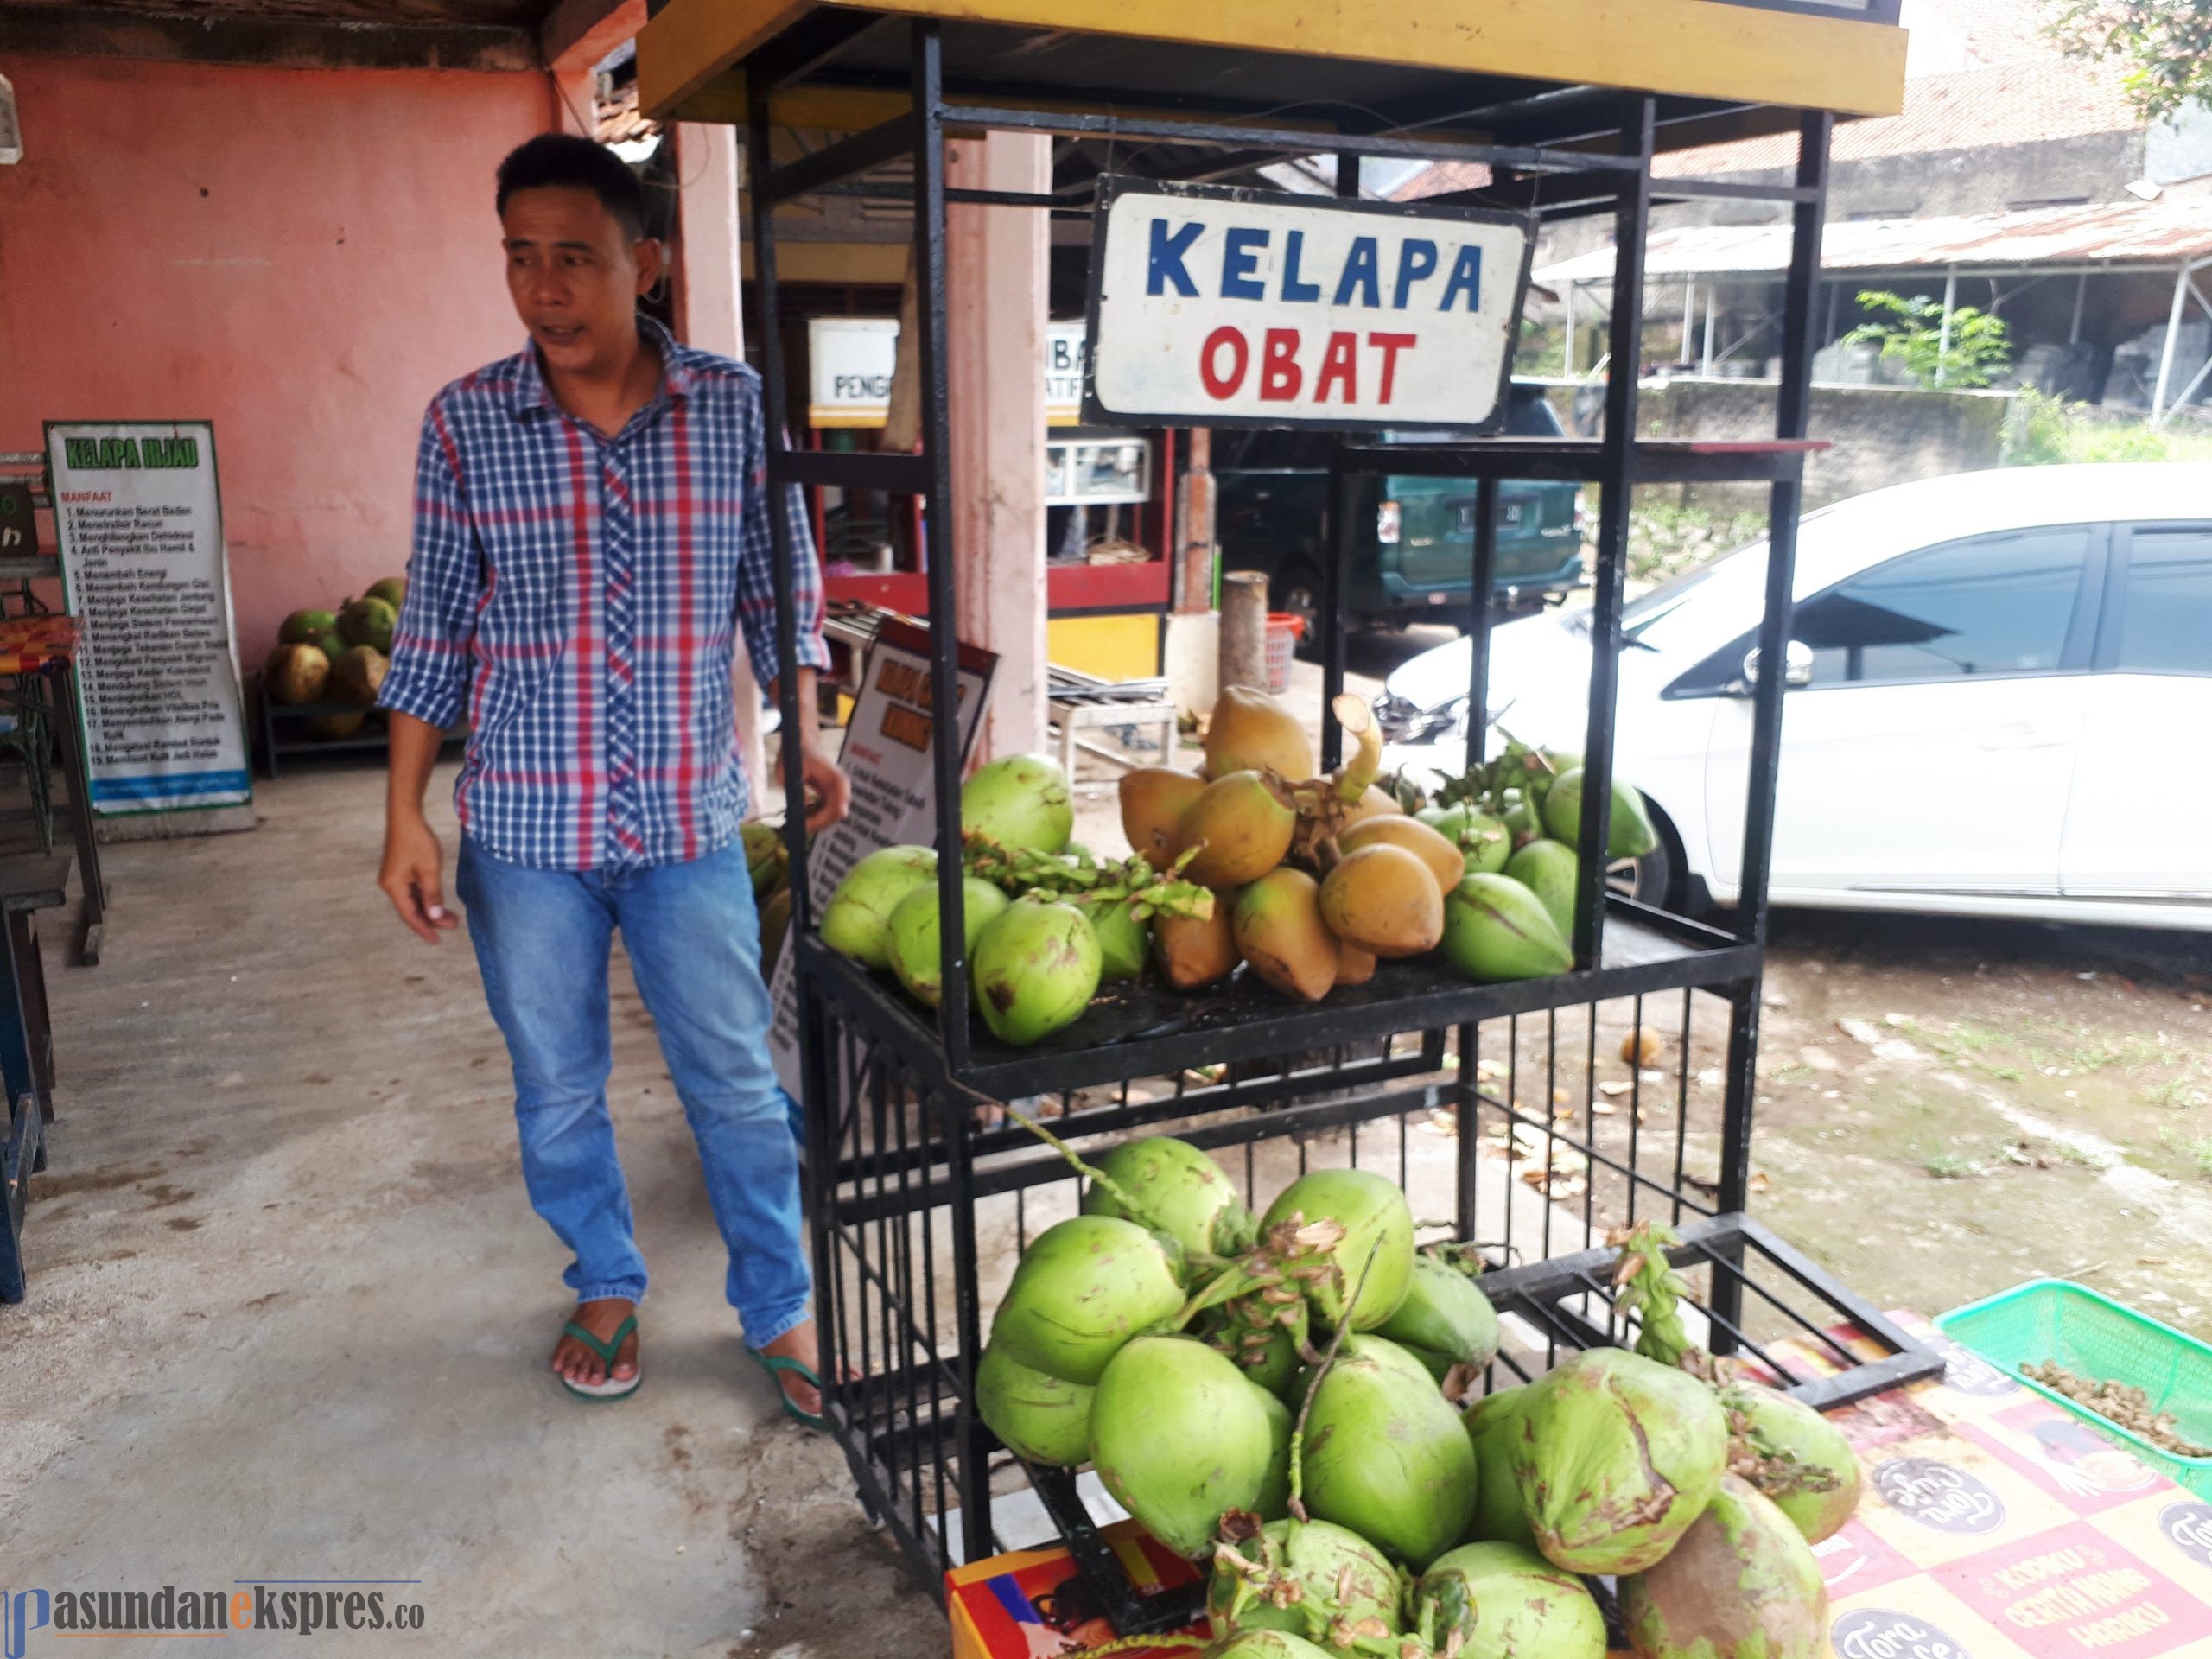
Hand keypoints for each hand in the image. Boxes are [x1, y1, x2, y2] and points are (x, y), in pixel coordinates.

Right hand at [380, 811, 458, 943]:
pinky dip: (427, 898)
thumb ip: (432, 894)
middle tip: (454, 924)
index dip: (424, 929)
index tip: (437, 940)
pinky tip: (440, 903)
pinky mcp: (400, 872)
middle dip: (432, 919)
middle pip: (412, 909)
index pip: (410, 915)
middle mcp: (390, 885)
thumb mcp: (429, 869)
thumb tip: (435, 916)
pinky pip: (413, 891)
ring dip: (431, 909)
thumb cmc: (417, 840)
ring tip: (452, 916)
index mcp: (393, 886)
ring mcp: (394, 878)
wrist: (406, 816)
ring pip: (414, 901)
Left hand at [798, 744, 849, 835]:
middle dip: (821, 822)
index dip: (833, 810)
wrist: (800, 744)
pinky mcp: (831, 795)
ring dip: (820, 822)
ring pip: (835, 814)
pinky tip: (806, 819)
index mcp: (831, 773)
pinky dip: (819, 818)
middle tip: (802, 828)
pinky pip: (830, 812)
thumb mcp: (787, 770)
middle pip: (838, 810)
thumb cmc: (793, 755)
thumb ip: (796, 788)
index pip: (841, 794)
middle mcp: (839, 783)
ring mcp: (836, 790)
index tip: (813, 823)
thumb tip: (805, 807)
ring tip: (801, 825)